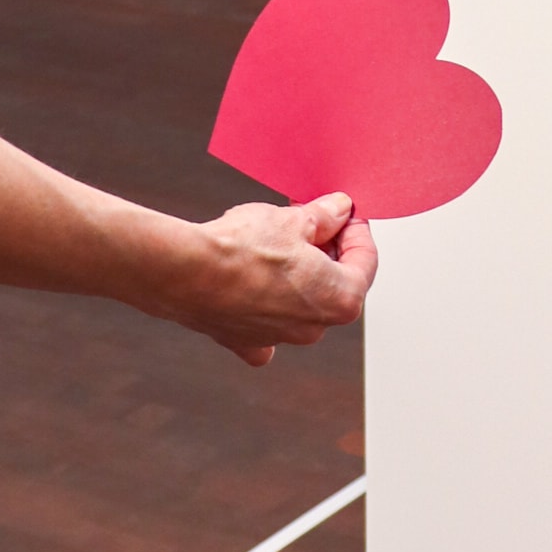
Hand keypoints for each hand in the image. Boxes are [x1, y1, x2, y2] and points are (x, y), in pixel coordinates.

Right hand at [165, 193, 378, 366]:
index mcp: (340, 300)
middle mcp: (314, 328)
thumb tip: (338, 211)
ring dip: (298, 274)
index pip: (365, 261)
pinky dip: (264, 308)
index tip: (346, 213)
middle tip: (313, 219)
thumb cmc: (241, 250)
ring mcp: (279, 338)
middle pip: (334, 284)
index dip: (357, 231)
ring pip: (300, 304)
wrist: (186, 272)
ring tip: (278, 241)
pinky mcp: (244, 340)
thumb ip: (323, 217)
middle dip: (327, 250)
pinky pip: (264, 327)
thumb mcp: (292, 220)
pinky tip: (256, 286)